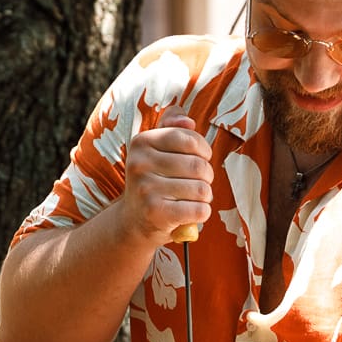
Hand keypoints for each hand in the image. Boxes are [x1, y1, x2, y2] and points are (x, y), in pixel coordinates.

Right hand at [121, 114, 214, 246]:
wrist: (135, 219)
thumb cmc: (155, 179)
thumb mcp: (157, 148)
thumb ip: (173, 127)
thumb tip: (189, 121)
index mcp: (141, 142)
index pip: (189, 139)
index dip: (204, 150)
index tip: (202, 158)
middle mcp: (139, 163)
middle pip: (198, 166)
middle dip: (207, 176)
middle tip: (198, 182)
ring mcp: (145, 189)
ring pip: (201, 189)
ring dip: (205, 196)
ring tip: (193, 198)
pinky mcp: (155, 212)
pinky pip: (199, 210)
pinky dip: (203, 212)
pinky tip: (192, 212)